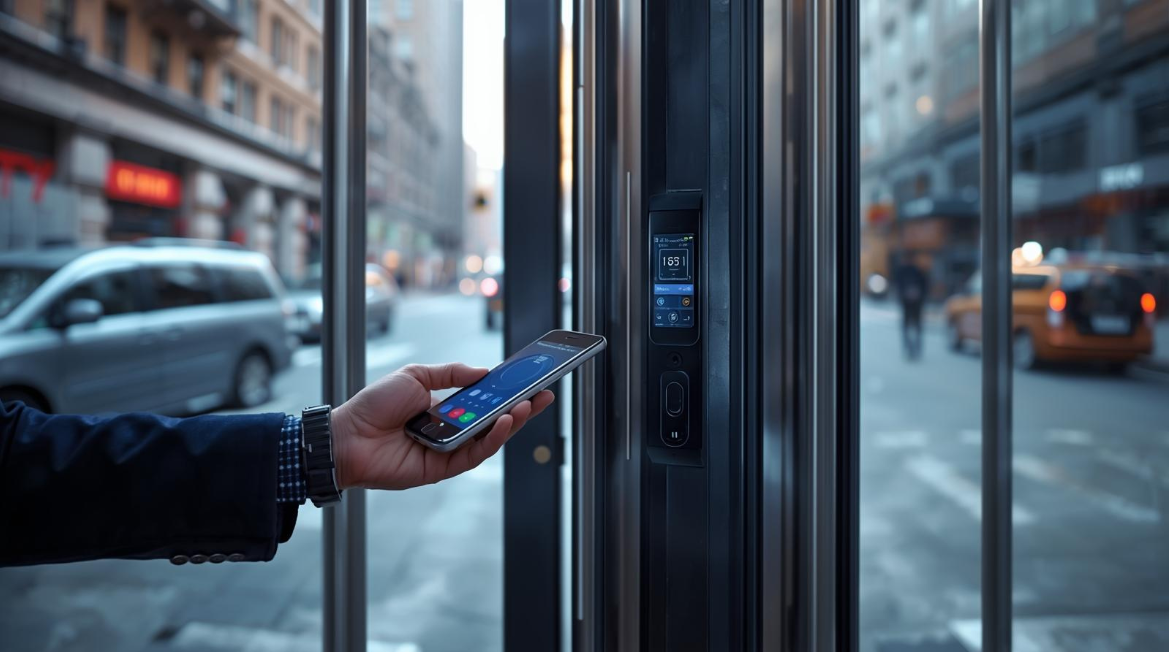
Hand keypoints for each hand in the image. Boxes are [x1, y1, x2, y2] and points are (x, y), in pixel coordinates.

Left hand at [331, 363, 553, 489]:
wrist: (348, 435)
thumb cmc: (375, 405)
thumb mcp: (416, 375)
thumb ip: (451, 373)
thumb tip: (484, 372)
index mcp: (445, 408)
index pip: (485, 400)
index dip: (507, 391)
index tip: (529, 380)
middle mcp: (452, 430)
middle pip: (494, 420)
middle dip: (521, 408)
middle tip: (544, 394)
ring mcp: (449, 450)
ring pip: (489, 438)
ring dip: (512, 422)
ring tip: (528, 405)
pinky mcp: (444, 468)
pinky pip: (475, 454)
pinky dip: (493, 439)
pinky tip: (504, 421)